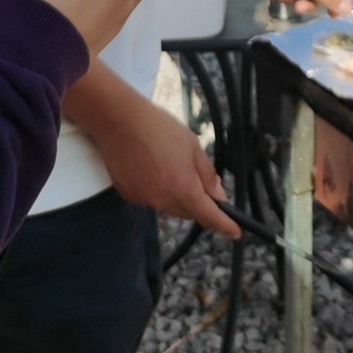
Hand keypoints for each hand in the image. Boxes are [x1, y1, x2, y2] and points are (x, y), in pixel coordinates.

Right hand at [91, 97, 239, 239]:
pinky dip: (156, 189)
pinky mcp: (128, 195)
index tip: (235, 232)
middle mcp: (163, 201)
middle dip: (197, 202)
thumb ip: (207, 174)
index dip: (224, 225)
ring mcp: (144, 200)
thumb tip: (218, 195)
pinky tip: (150, 167)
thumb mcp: (192, 145)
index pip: (209, 216)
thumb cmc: (159, 128)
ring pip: (169, 206)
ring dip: (176, 195)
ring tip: (169, 164)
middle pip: (188, 212)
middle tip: (197, 179)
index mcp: (184, 189)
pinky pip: (150, 199)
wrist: (118, 121)